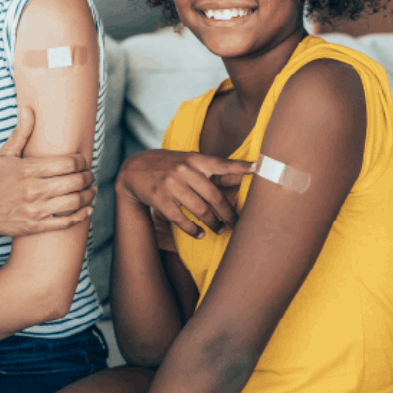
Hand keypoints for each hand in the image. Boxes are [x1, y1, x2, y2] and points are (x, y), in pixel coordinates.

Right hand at [0, 106, 96, 242]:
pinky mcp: (35, 226)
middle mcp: (34, 189)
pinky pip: (65, 222)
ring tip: (91, 190)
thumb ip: (21, 132)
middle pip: (75, 182)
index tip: (83, 161)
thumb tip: (28, 108)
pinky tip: (87, 209)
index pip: (68, 162)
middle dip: (88, 178)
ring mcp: (35, 210)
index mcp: (29, 169)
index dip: (81, 161)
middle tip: (90, 176)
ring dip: (88, 195)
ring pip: (74, 202)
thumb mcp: (5, 154)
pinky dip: (81, 215)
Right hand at [116, 149, 254, 238]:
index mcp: (194, 159)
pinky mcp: (160, 200)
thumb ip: (210, 170)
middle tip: (236, 224)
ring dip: (213, 224)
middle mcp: (184, 170)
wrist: (133, 170)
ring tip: (220, 230)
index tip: (258, 168)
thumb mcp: (187, 161)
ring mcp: (171, 185)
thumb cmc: (168, 166)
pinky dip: (193, 230)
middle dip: (228, 213)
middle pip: (214, 196)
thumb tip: (241, 176)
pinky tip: (200, 233)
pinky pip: (182, 219)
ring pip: (200, 210)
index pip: (221, 163)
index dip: (241, 166)